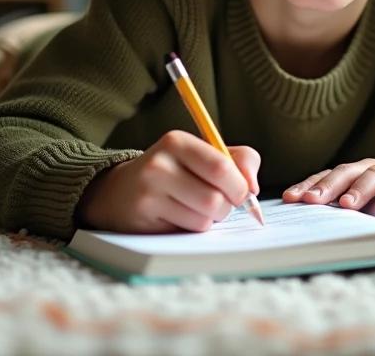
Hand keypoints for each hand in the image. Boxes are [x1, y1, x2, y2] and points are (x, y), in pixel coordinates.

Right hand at [76, 130, 260, 233]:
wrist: (122, 190)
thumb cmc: (176, 171)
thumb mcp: (205, 154)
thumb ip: (240, 160)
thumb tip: (253, 187)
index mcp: (177, 142)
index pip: (222, 167)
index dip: (239, 186)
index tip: (239, 191)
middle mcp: (159, 165)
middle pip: (215, 199)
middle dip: (226, 207)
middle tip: (217, 202)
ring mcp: (148, 194)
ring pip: (203, 220)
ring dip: (209, 220)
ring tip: (195, 208)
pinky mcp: (143, 221)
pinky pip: (186, 233)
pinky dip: (191, 229)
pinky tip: (177, 217)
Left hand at [283, 158, 374, 209]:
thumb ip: (351, 207)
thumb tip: (315, 225)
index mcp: (358, 174)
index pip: (328, 177)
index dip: (309, 185)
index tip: (288, 198)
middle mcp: (374, 169)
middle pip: (346, 172)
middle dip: (327, 186)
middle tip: (310, 201)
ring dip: (359, 188)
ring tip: (347, 204)